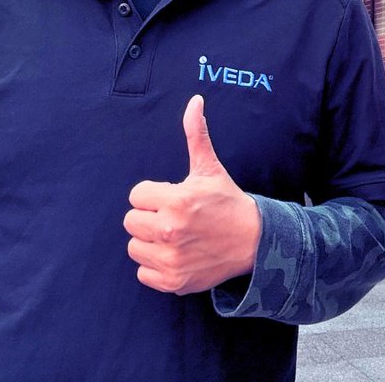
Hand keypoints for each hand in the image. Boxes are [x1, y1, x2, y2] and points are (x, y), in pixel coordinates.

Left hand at [124, 94, 261, 293]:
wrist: (253, 241)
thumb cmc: (226, 201)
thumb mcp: (210, 168)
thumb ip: (196, 134)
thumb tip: (195, 101)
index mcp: (177, 200)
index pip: (137, 195)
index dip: (154, 194)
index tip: (172, 197)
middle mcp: (170, 231)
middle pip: (131, 221)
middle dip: (149, 216)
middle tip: (172, 216)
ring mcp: (170, 260)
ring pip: (134, 247)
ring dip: (149, 242)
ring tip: (173, 235)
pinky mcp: (172, 282)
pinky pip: (143, 273)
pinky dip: (155, 266)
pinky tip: (175, 254)